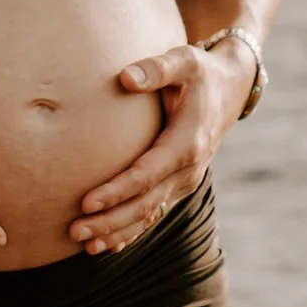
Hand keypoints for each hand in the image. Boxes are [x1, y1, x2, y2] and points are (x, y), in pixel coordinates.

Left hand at [70, 42, 253, 254]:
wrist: (231, 89)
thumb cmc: (200, 72)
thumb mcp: (185, 60)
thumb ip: (157, 68)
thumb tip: (126, 78)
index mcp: (187, 143)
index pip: (145, 175)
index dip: (116, 191)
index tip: (86, 202)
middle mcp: (189, 169)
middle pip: (145, 204)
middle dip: (110, 221)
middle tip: (75, 231)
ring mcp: (186, 180)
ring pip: (150, 215)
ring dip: (118, 232)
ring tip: (85, 245)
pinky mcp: (180, 184)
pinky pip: (155, 213)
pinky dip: (133, 232)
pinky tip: (109, 246)